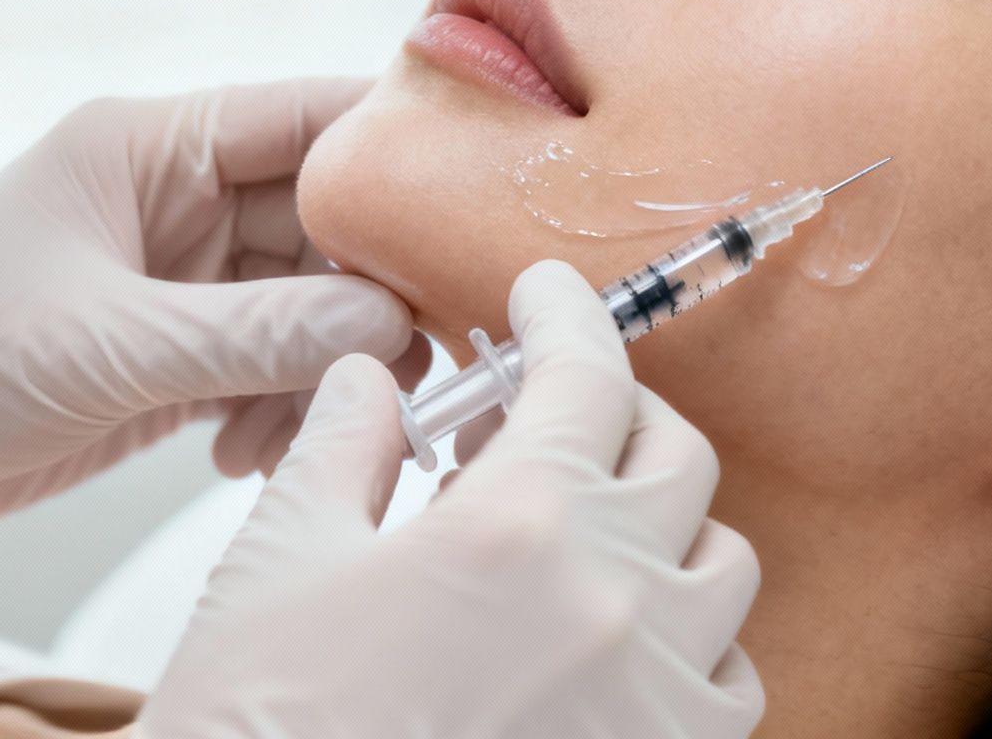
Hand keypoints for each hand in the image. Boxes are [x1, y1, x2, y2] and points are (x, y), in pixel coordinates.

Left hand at [0, 79, 420, 571]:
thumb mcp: (110, 341)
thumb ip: (259, 331)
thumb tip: (391, 323)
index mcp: (156, 145)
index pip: (311, 118)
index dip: (398, 152)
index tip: (471, 207)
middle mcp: (181, 200)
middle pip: (331, 223)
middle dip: (372, 295)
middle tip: (408, 365)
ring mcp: (185, 278)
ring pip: (314, 304)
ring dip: (323, 370)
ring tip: (286, 432)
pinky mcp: (178, 351)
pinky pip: (274, 366)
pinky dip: (280, 409)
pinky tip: (239, 454)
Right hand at [138, 260, 765, 738]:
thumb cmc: (261, 728)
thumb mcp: (278, 561)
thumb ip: (344, 445)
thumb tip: (375, 379)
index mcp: (515, 528)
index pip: (586, 376)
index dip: (566, 316)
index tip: (545, 295)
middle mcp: (611, 604)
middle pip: (675, 457)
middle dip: (613, 418)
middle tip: (544, 423)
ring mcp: (653, 698)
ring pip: (721, 567)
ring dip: (661, 531)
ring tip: (582, 539)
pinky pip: (729, 682)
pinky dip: (692, 645)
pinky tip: (616, 644)